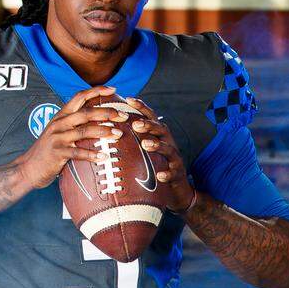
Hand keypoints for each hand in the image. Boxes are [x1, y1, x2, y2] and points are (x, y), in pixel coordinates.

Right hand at [17, 87, 125, 189]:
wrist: (28, 168)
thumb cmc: (48, 151)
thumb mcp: (59, 132)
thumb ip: (73, 124)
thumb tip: (98, 121)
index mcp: (61, 116)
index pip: (79, 97)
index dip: (96, 91)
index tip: (113, 89)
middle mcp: (59, 123)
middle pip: (86, 113)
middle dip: (106, 112)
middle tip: (122, 115)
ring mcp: (58, 137)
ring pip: (84, 130)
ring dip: (103, 132)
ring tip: (118, 134)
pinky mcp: (58, 152)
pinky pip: (78, 152)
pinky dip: (92, 154)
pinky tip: (104, 156)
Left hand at [91, 94, 193, 208]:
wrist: (176, 188)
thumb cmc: (157, 165)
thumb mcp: (146, 149)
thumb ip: (134, 137)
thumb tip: (110, 126)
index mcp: (159, 135)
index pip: (151, 117)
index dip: (141, 107)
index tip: (128, 99)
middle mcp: (168, 143)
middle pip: (160, 129)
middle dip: (148, 125)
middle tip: (135, 124)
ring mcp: (174, 158)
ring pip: (168, 149)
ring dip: (157, 145)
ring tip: (145, 144)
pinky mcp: (177, 174)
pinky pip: (173, 173)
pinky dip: (167, 173)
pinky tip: (160, 176)